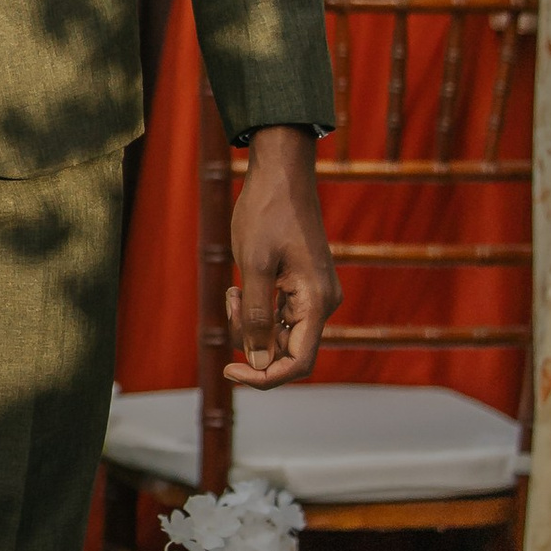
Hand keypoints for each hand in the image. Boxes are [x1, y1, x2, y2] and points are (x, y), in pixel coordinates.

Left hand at [224, 125, 337, 386]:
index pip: (298, 363)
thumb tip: (259, 365)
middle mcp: (322, 303)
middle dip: (251, 341)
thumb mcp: (254, 266)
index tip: (229, 371)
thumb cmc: (267, 214)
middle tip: (228, 301)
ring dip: (249, 322)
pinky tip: (237, 284)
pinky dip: (254, 308)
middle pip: (287, 351)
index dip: (264, 377)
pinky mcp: (301, 285)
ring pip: (279, 333)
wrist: (280, 173)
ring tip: (232, 287)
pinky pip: (278, 314)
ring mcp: (314, 294)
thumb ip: (255, 318)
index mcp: (317, 302)